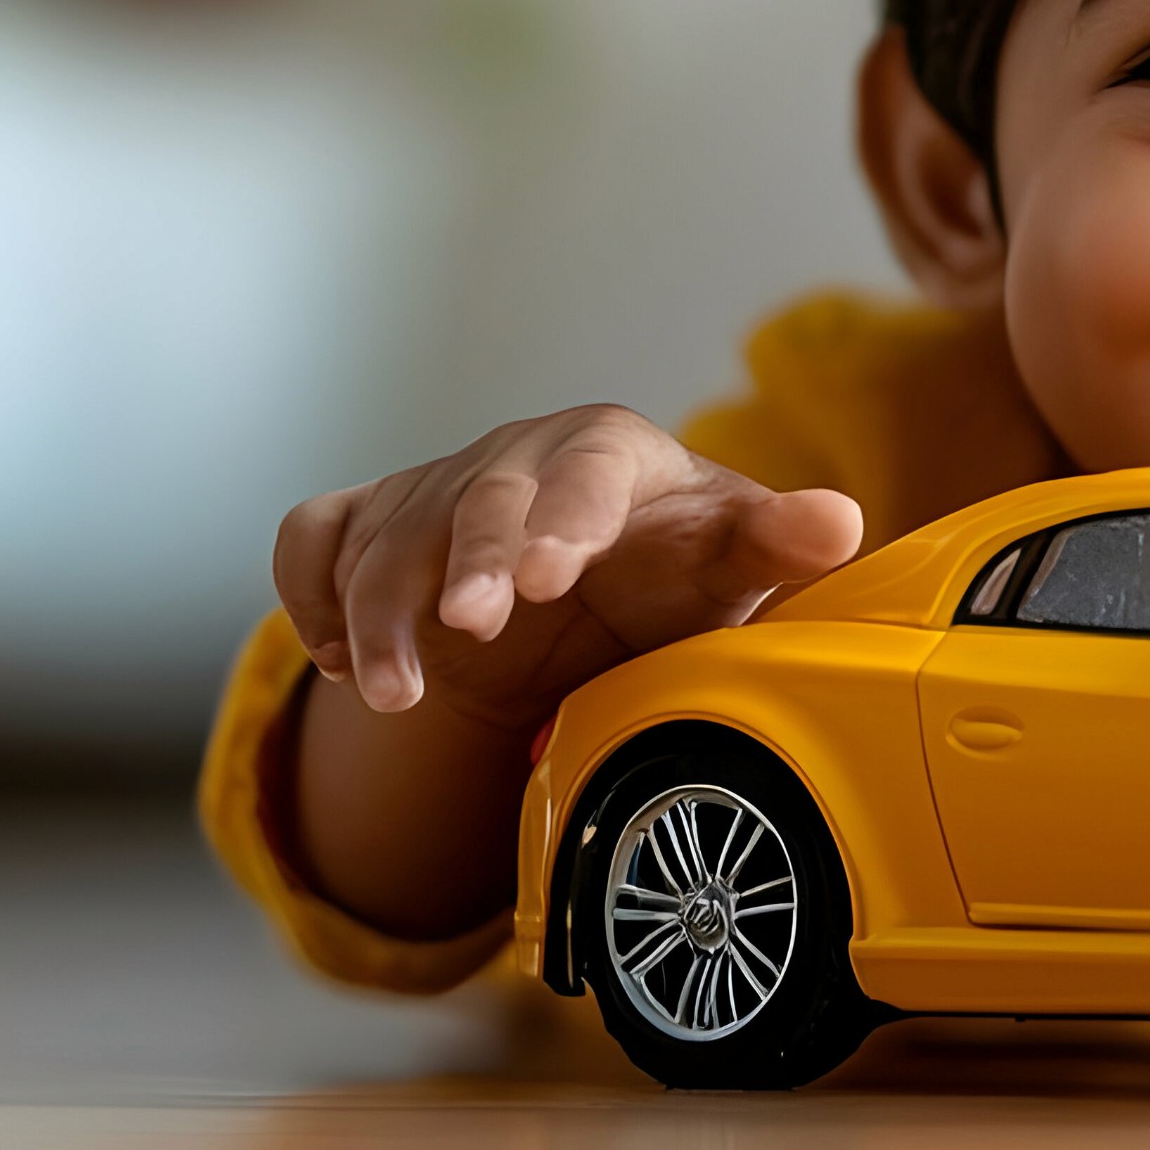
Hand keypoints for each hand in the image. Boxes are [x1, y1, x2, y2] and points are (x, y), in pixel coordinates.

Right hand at [270, 406, 864, 737]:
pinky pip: (313, 539)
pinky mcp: (370, 524)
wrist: (588, 594)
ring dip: (380, 614)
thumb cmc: (669, 571)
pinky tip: (336, 661)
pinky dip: (310, 594)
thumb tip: (839, 522)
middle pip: (478, 498)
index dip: (563, 520)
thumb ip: (776, 543)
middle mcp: (514, 460)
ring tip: (394, 693)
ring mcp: (433, 490)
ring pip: (385, 536)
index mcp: (608, 456)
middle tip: (471, 628)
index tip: (550, 578)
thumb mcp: (727, 562)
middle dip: (468, 563)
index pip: (586, 473)